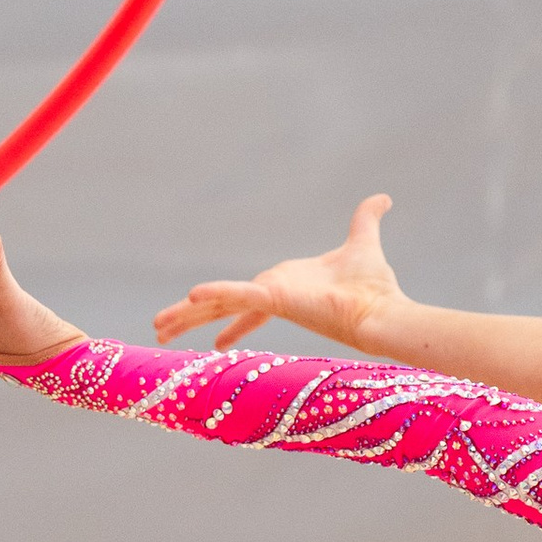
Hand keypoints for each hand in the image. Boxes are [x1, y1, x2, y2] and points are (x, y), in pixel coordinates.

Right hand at [153, 192, 405, 353]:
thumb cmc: (374, 287)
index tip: (216, 343)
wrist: (383, 310)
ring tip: (158, 328)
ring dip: (186, 315)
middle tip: (159, 330)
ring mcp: (271, 298)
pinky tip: (193, 296)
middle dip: (188, 317)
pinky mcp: (276, 298)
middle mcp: (272, 294)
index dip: (232, 323)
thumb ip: (365, 220)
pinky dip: (218, 292)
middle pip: (221, 305)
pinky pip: (240, 294)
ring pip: (219, 304)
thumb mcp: (362, 242)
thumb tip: (382, 198)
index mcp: (284, 285)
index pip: (248, 304)